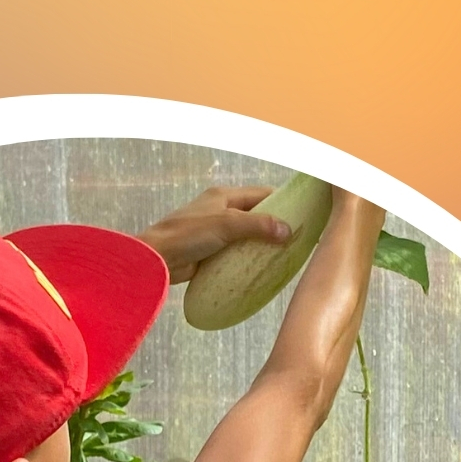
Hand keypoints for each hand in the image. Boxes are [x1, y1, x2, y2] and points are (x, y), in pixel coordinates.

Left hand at [137, 186, 291, 283]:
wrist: (157, 259)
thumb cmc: (187, 235)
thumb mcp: (226, 225)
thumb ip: (257, 225)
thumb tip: (287, 230)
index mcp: (223, 196)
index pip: (261, 194)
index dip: (283, 202)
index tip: (303, 214)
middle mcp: (221, 211)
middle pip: (257, 215)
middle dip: (276, 225)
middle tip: (298, 239)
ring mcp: (216, 232)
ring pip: (248, 235)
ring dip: (264, 244)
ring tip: (286, 255)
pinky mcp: (212, 251)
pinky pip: (238, 252)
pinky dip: (251, 257)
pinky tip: (264, 267)